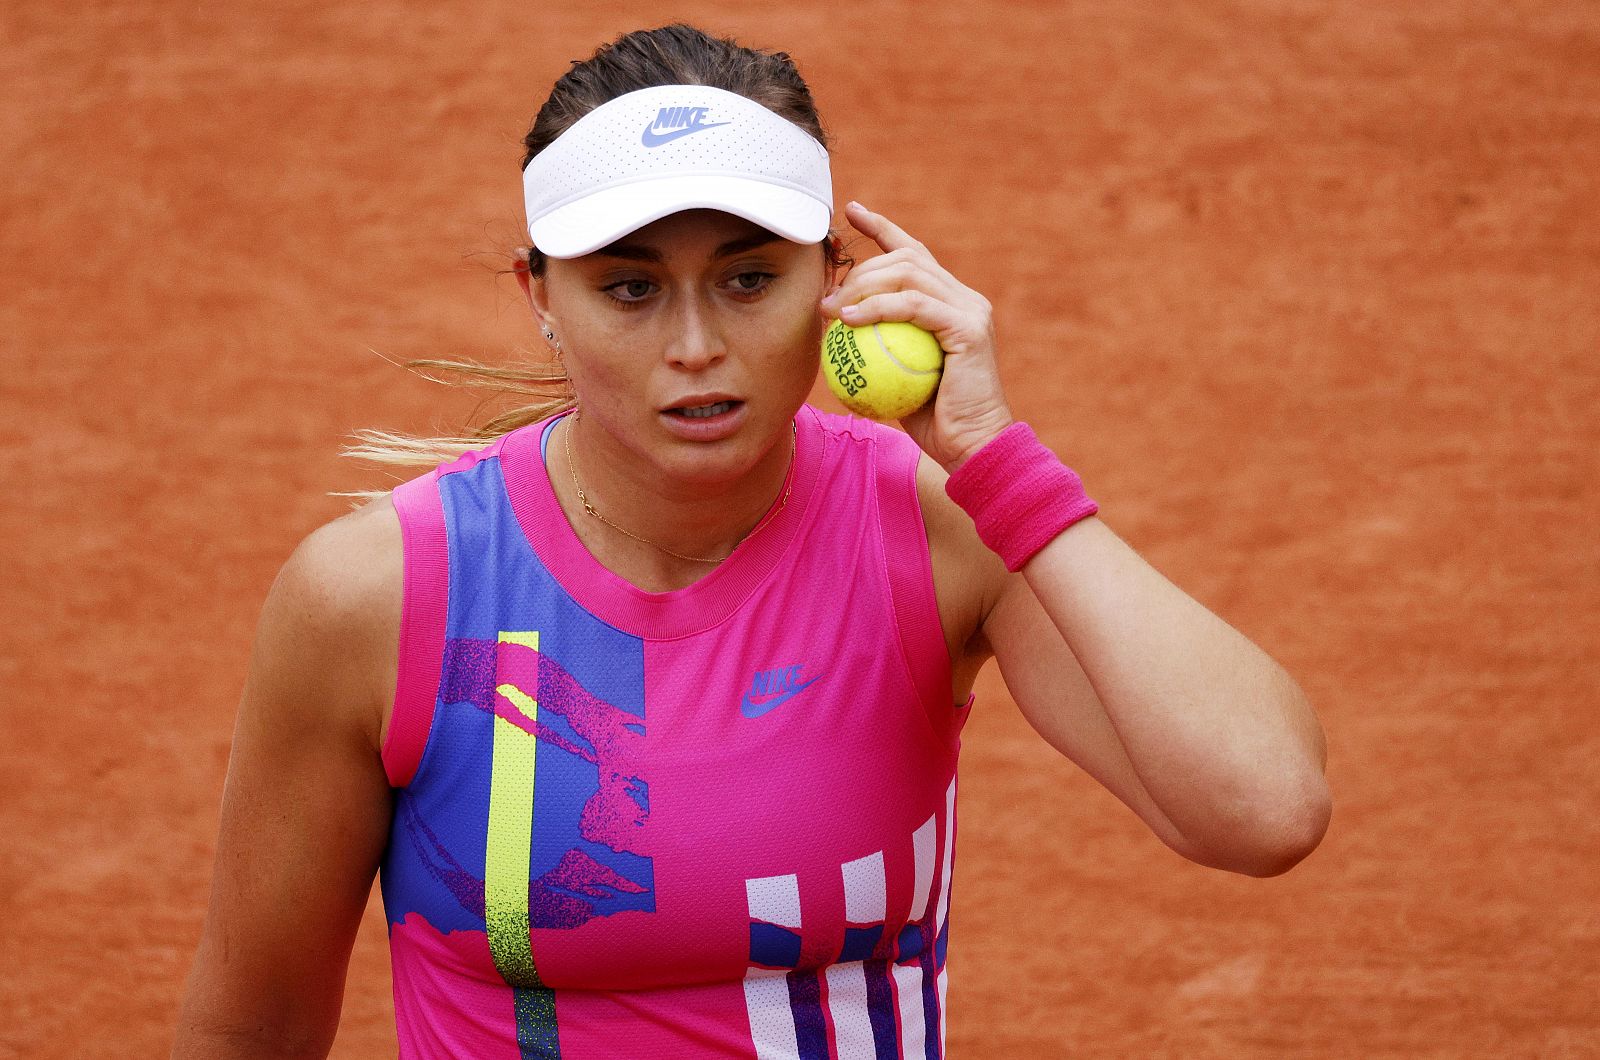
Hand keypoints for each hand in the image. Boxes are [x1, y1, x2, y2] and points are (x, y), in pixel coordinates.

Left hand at [819, 200, 1014, 469]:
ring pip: (909, 273)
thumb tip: (832, 332)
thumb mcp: (893, 380)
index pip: (913, 254)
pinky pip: (914, 306)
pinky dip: (878, 308)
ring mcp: (970, 310)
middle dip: (860, 267)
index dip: (882, 228)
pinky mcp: (969, 328)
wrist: (973, 449)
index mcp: (950, 304)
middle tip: (827, 297)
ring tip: (832, 309)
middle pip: (906, 258)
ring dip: (863, 286)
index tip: (850, 212)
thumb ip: (874, 350)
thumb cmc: (932, 424)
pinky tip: (849, 320)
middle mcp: (964, 299)